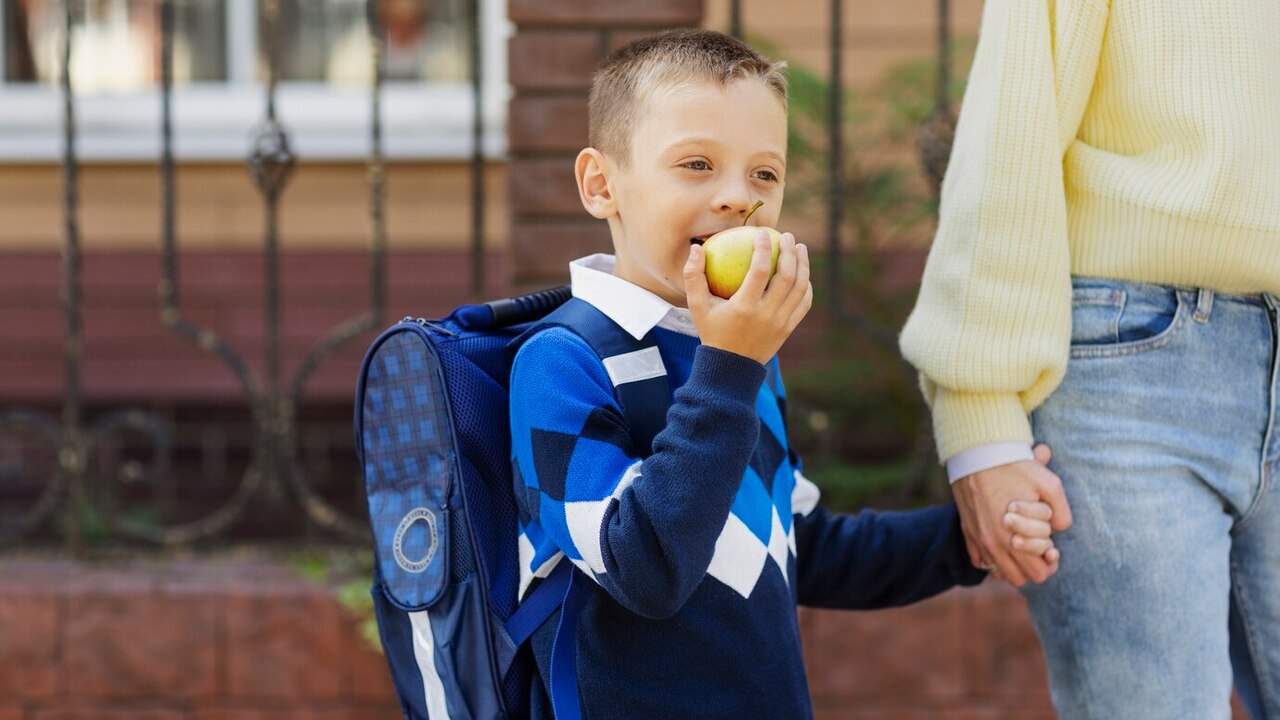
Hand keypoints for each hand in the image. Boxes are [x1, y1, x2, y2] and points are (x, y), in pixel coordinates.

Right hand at [684, 230, 812, 364]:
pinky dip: (806, 286)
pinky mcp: (788, 329)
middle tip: (788, 236)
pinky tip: (802, 274)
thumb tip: (696, 248)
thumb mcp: (696, 306)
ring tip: (800, 248)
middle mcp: (766, 314)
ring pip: (800, 288)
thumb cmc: (712, 331)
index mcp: (744, 307)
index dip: (763, 248)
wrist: (731, 367)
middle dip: (790, 251)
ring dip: (803, 265)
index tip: (763, 233)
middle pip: (786, 276)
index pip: (759, 270)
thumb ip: (693, 277)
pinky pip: (803, 303)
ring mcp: (780, 323)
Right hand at [956, 443, 1072, 585]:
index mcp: (1015, 539)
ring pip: (999, 573)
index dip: (1049, 563)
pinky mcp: (968, 532)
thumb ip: (1063, 512)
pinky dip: (992, 558)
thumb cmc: (1015, 468)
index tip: (1052, 548)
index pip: (1038, 574)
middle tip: (1039, 547)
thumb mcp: (1050, 484)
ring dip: (1013, 564)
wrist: (976, 454)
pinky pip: (980, 561)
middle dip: (1032, 566)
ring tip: (1022, 546)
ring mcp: (978, 539)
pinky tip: (1002, 542)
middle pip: (1019, 579)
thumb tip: (1060, 529)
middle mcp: (993, 544)